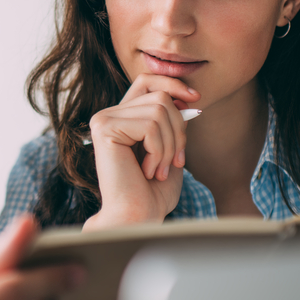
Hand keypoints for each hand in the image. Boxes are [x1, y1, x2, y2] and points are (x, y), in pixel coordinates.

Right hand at [85, 74, 198, 230]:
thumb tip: (187, 98)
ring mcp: (103, 120)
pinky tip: (148, 171)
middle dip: (179, 130)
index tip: (196, 100)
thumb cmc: (152, 193)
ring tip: (160, 170)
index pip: (146, 81)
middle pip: (160, 97)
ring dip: (171, 144)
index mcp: (121, 119)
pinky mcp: (104, 128)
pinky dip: (159, 151)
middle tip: (176, 161)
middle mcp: (107, 115)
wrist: (136, 218)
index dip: (172, 84)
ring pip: (159, 110)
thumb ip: (173, 123)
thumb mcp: (169, 150)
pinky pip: (150, 125)